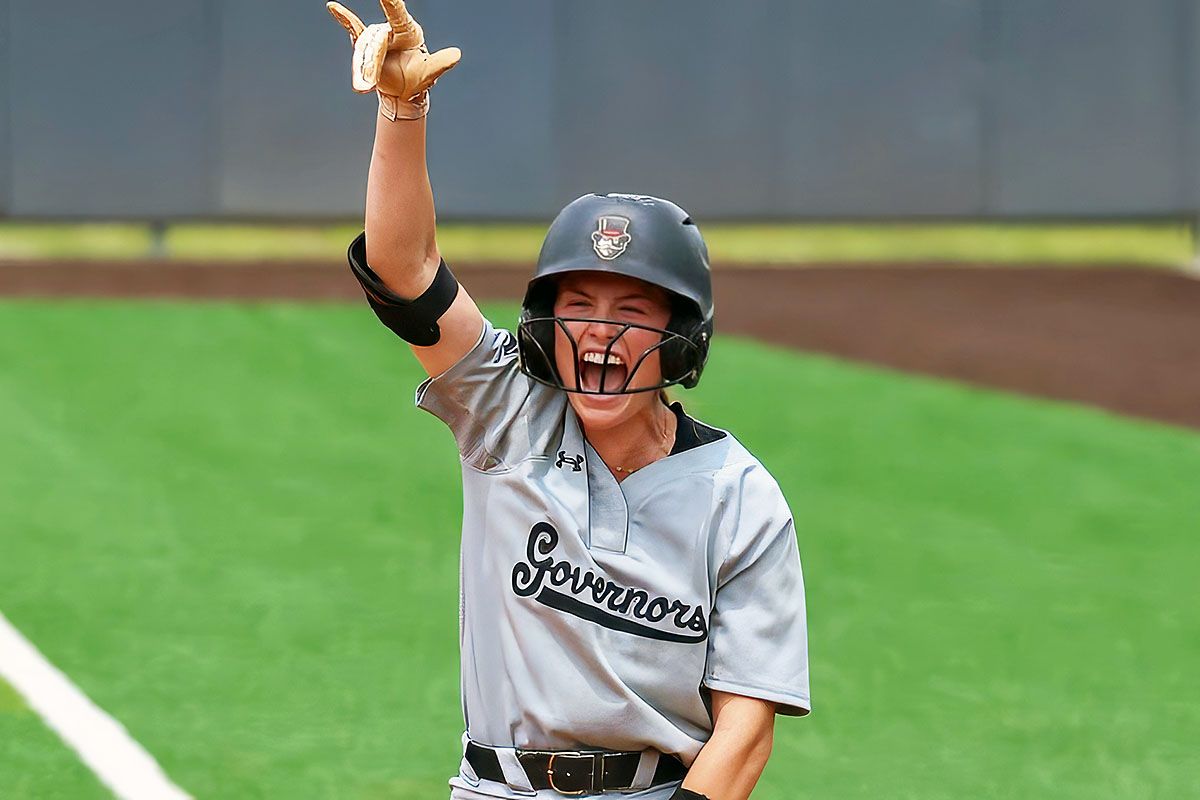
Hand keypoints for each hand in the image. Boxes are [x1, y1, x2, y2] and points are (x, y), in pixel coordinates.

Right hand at [326, 0, 460, 119]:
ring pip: (363, 49)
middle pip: (375, 41)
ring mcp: (377, 36)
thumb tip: (457, 55)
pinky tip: (333, 7)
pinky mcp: (365, 45)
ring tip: (362, 88)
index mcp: (408, 31)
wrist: (403, 90)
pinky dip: (343, 18)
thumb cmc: (418, 78)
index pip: (398, 14)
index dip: (391, 3)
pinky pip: (353, 29)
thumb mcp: (430, 73)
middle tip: (367, 85)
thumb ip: (441, 63)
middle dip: (371, 64)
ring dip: (361, 68)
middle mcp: (391, 30)